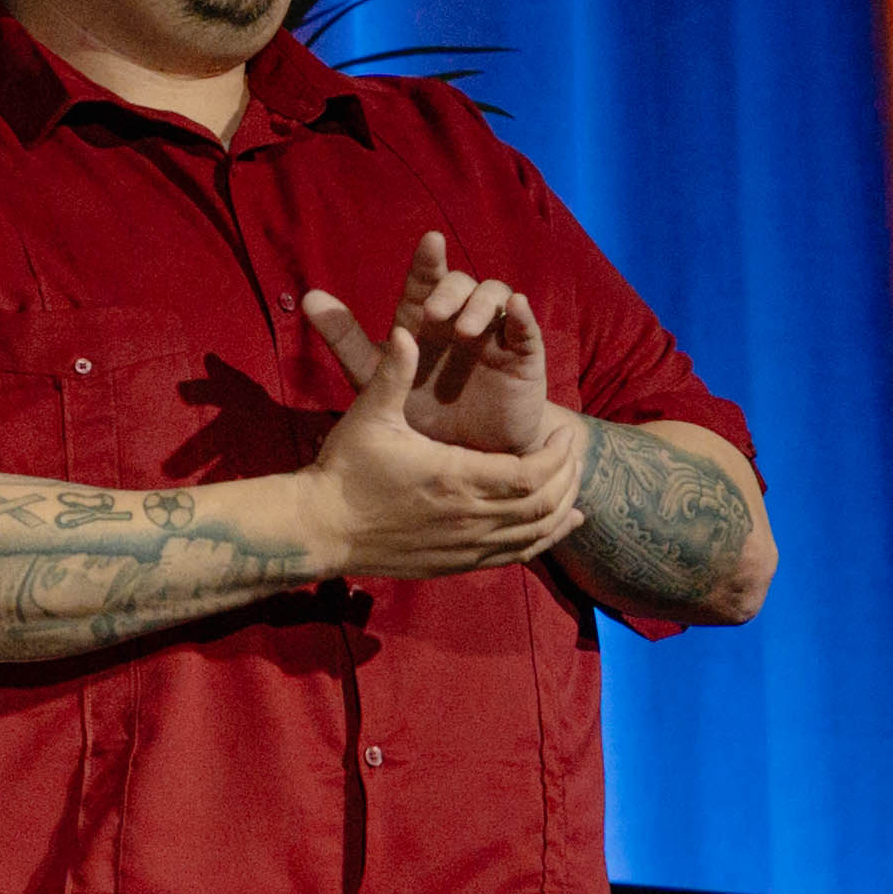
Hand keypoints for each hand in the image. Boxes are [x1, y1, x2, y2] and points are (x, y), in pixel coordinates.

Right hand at [287, 298, 584, 578]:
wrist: (320, 529)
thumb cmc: (344, 470)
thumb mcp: (369, 417)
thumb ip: (393, 375)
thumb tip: (407, 330)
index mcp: (454, 478)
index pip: (532, 472)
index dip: (557, 454)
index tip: (562, 432)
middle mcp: (468, 517)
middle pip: (544, 502)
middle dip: (568, 475)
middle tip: (572, 451)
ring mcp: (466, 545)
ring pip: (537, 531)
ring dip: (563, 506)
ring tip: (572, 480)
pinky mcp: (459, 563)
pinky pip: (520, 554)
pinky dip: (548, 537)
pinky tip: (563, 523)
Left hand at [353, 232, 557, 454]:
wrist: (463, 457)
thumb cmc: (417, 412)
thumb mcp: (374, 376)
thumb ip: (345, 338)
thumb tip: (307, 295)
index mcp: (424, 322)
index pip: (425, 281)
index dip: (428, 261)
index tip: (431, 242)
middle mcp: (460, 320)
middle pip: (462, 284)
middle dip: (450, 291)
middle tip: (433, 313)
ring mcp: (494, 336)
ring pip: (496, 296)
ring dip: (480, 304)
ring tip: (463, 329)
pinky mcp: (523, 357)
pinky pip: (526, 328)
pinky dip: (522, 315)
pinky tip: (517, 308)